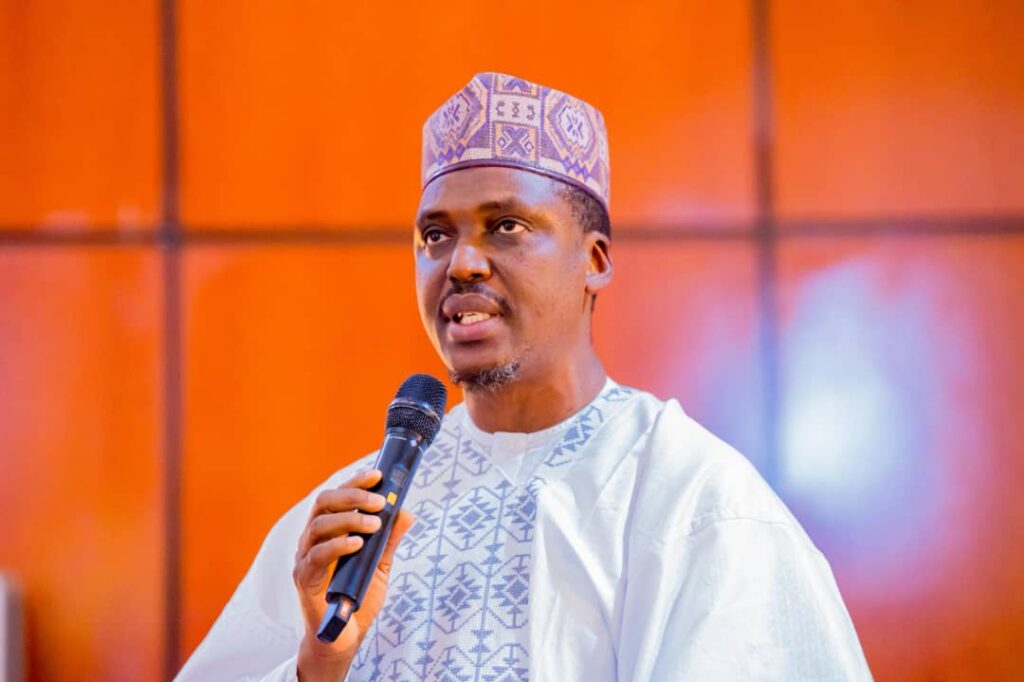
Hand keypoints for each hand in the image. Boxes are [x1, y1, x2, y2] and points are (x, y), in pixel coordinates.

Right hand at [292, 468, 414, 680]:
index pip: (337, 497)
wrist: (343, 638)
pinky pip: (317, 555)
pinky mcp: (304, 579)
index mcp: (328, 531)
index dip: (355, 483)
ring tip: (374, 524)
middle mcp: (312, 540)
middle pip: (324, 503)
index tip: (378, 475)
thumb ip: (389, 540)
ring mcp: (305, 558)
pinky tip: (358, 544)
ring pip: (319, 525)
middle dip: (353, 496)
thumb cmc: (358, 598)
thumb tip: (405, 512)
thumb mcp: (380, 566)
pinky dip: (338, 545)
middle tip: (379, 502)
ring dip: (349, 519)